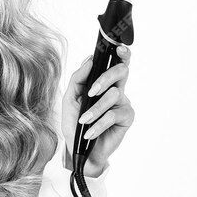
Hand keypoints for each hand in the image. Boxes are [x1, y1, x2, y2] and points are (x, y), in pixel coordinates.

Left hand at [62, 45, 135, 175]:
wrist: (78, 148)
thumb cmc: (75, 122)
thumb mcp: (70, 98)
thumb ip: (78, 78)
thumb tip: (89, 60)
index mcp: (104, 82)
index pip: (116, 63)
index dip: (122, 53)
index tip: (119, 48)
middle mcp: (116, 89)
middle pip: (121, 71)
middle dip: (106, 78)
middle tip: (92, 91)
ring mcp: (122, 103)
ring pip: (114, 95)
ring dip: (96, 109)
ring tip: (84, 120)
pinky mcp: (126, 118)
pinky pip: (114, 115)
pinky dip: (99, 123)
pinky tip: (90, 132)